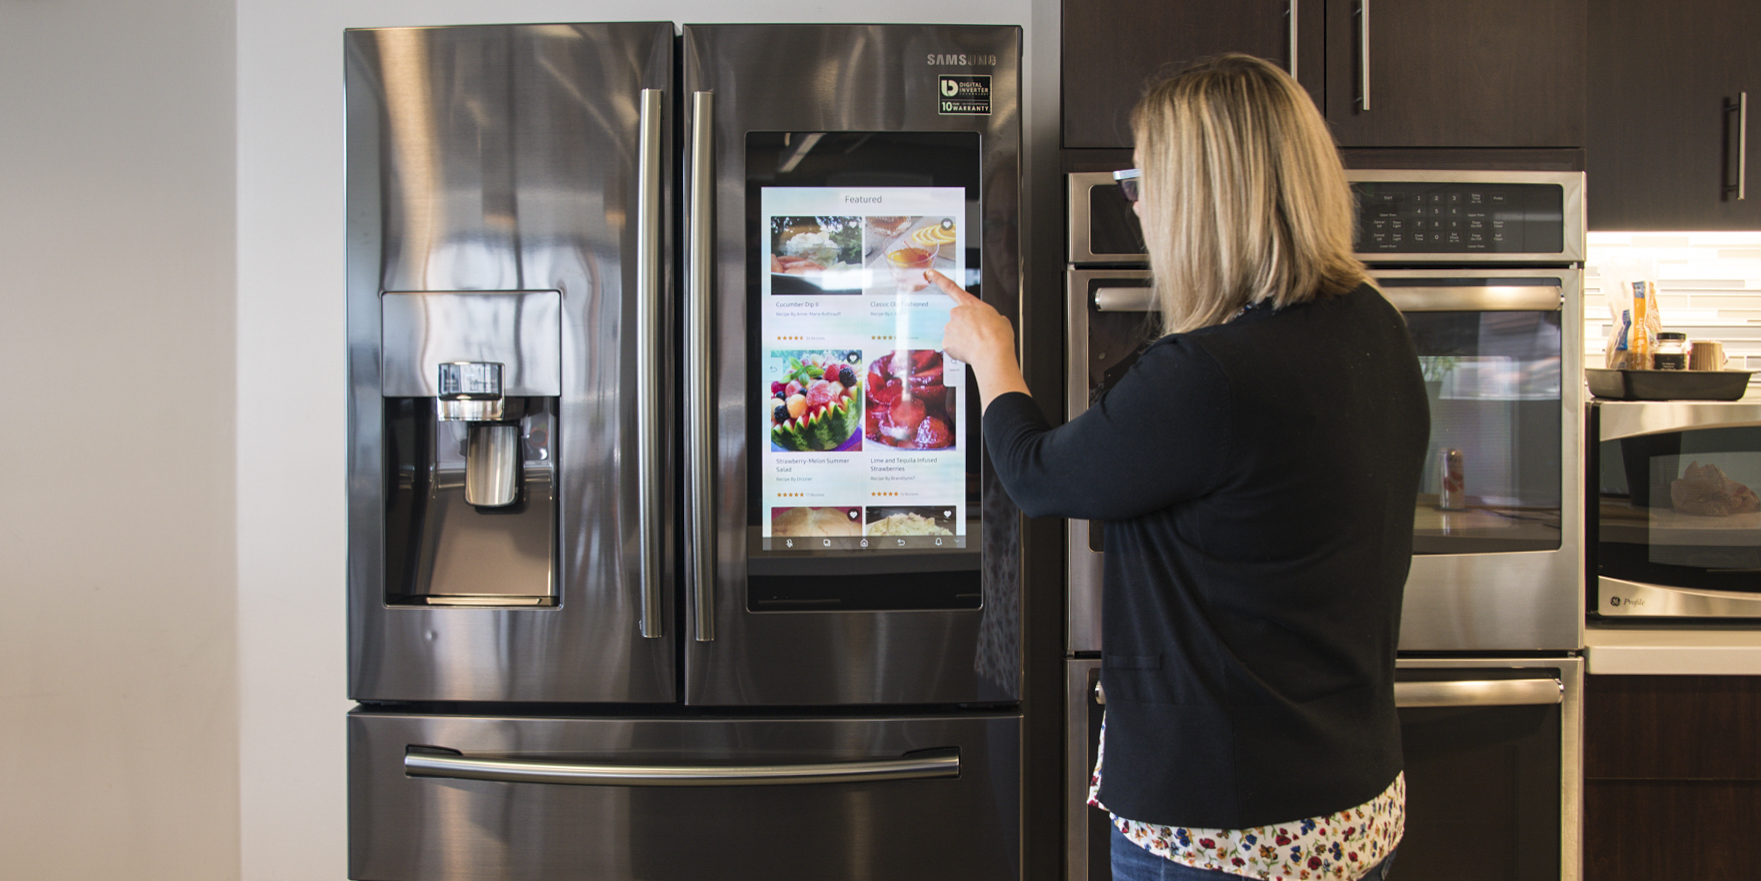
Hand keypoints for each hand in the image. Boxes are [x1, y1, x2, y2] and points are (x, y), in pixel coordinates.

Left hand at [929, 270, 1029, 410]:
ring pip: (954, 334)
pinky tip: (969, 352)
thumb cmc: (998, 336)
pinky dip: (958, 350)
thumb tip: (990, 323)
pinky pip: (951, 346)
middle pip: (956, 320)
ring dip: (962, 340)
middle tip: (977, 337)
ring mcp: (949, 327)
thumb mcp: (1000, 319)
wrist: (993, 353)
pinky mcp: (946, 342)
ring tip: (976, 345)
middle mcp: (956, 313)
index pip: (951, 287)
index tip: (929, 273)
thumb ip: (989, 317)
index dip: (938, 278)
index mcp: (970, 304)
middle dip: (964, 328)